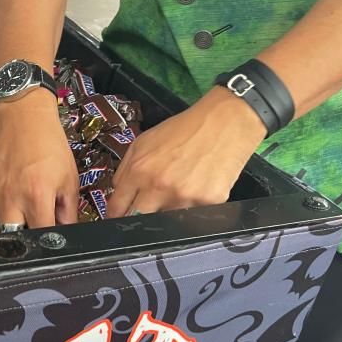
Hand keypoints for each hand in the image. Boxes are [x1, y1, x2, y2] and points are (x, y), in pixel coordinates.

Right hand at [0, 90, 80, 229]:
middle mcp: (10, 199)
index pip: (40, 236)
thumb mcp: (69, 178)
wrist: (22, 116)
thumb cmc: (50, 145)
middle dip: (23, 242)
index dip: (47, 242)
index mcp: (36, 197)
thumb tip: (66, 232)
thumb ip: (68, 211)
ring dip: (6, 231)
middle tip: (32, 233)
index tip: (51, 241)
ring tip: (18, 220)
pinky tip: (7, 198)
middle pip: (11, 240)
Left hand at [108, 86, 267, 216]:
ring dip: (170, 211)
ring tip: (181, 188)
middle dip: (139, 217)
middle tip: (148, 209)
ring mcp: (184, 196)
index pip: (117, 208)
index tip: (118, 219)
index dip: (115, 216)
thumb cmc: (184, 129)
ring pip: (168, 220)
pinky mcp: (208, 202)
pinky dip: (193, 205)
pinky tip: (199, 186)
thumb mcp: (143, 142)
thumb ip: (125, 171)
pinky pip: (194, 215)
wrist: (225, 121)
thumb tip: (117, 196)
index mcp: (139, 171)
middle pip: (139, 220)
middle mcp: (159, 186)